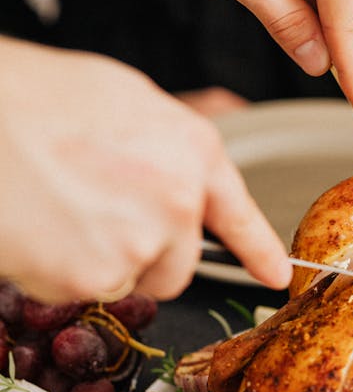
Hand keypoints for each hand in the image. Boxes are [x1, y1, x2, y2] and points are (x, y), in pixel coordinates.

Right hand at [0, 39, 291, 302]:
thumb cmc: (36, 99)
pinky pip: (83, 292)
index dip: (258, 248)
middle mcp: (178, 201)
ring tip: (57, 209)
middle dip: (144, 258)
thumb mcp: (123, 101)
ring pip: (128, 280)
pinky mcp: (95, 278)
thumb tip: (178, 178)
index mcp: (191, 150)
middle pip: (178, 265)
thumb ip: (166, 149)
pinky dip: (57, 272)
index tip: (276, 274)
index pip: (238, 213)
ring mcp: (140, 243)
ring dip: (97, 263)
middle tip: (93, 218)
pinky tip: (38, 228)